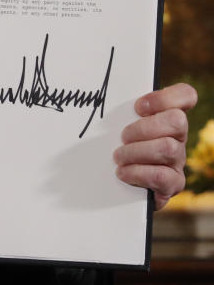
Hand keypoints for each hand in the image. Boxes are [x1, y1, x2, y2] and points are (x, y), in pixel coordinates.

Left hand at [114, 83, 197, 209]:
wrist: (119, 188)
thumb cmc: (116, 148)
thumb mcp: (116, 127)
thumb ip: (118, 113)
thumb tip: (99, 101)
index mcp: (166, 117)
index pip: (185, 95)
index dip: (165, 97)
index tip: (138, 107)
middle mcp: (177, 137)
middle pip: (177, 120)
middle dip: (143, 128)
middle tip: (123, 137)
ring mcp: (177, 160)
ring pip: (168, 148)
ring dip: (136, 152)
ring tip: (118, 156)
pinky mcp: (172, 184)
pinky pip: (162, 176)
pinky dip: (137, 173)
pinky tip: (122, 172)